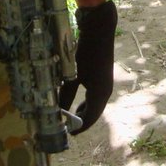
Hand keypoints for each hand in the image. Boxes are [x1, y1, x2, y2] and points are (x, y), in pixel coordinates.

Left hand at [58, 0, 116, 132]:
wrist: (100, 31)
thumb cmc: (86, 53)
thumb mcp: (73, 75)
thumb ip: (66, 94)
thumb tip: (59, 111)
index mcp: (100, 94)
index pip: (90, 118)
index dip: (79, 127)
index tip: (67, 134)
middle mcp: (106, 91)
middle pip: (94, 112)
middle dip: (81, 120)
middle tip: (67, 126)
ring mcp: (106, 83)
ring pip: (96, 104)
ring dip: (84, 110)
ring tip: (70, 115)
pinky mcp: (104, 76)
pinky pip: (96, 95)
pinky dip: (88, 101)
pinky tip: (78, 99)